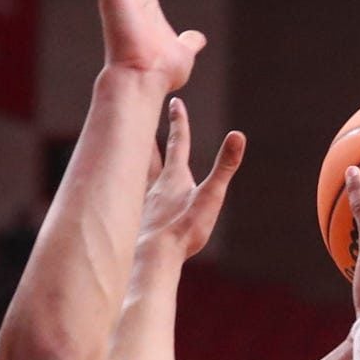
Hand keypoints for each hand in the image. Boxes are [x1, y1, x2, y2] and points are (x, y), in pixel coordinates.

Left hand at [137, 99, 245, 262]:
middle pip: (149, 150)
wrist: (152, 257)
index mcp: (174, 177)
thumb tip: (238, 135)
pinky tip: (120, 192)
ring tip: (124, 145)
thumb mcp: (211, 196)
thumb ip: (225, 166)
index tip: (175, 102)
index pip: (178, 142)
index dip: (179, 122)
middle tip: (139, 111)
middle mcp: (154, 184)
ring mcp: (140, 200)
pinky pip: (126, 195)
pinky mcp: (133, 218)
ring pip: (133, 170)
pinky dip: (123, 186)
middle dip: (148, 129)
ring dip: (132, 155)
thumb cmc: (183, 229)